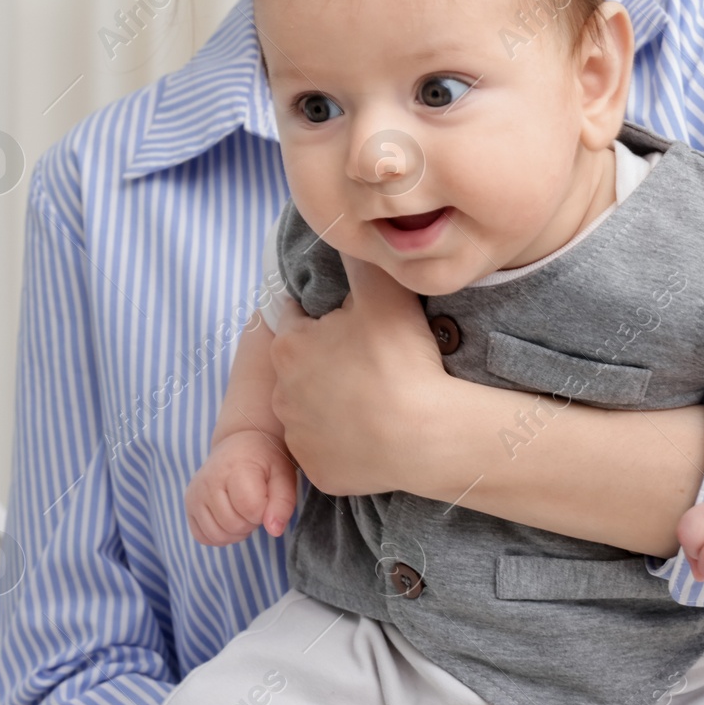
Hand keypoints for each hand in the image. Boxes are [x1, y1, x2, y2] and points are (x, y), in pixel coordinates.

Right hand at [185, 430, 297, 545]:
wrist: (239, 443)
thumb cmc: (264, 460)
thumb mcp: (283, 475)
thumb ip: (283, 502)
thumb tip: (274, 530)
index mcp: (234, 468)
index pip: (251, 509)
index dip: (265, 512)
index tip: (267, 498)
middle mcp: (209, 481)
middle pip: (233, 525)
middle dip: (251, 522)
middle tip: (256, 505)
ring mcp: (195, 493)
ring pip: (217, 535)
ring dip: (236, 532)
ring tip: (243, 513)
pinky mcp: (189, 504)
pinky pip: (202, 537)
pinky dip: (219, 536)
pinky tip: (229, 520)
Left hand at [270, 255, 449, 495]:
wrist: (423, 436)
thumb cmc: (400, 362)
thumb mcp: (382, 293)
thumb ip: (359, 260)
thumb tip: (346, 234)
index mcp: (289, 347)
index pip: (299, 322)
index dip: (329, 321)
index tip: (356, 327)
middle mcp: (280, 394)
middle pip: (304, 368)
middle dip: (329, 362)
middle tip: (371, 364)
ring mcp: (298, 437)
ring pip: (312, 411)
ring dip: (334, 404)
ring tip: (375, 400)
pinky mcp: (317, 471)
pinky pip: (328, 451)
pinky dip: (345, 443)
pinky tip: (374, 434)